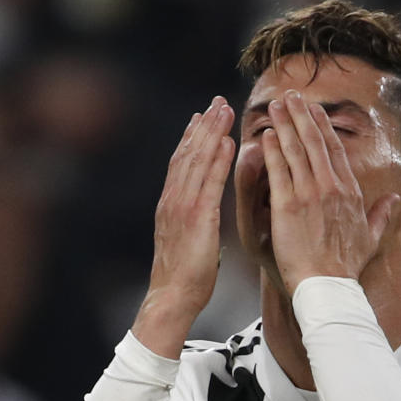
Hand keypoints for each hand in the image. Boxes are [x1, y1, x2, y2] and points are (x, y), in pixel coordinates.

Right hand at [132, 96, 235, 356]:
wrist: (172, 298)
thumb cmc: (184, 277)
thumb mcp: (189, 240)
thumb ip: (194, 218)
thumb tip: (203, 208)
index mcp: (171, 204)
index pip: (182, 163)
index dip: (192, 138)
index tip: (202, 117)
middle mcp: (173, 199)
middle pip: (187, 153)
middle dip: (202, 126)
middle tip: (216, 102)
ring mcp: (182, 206)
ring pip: (196, 161)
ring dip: (211, 133)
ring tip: (223, 110)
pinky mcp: (196, 218)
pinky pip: (209, 182)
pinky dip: (218, 159)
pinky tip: (228, 142)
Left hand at [262, 90, 398, 295]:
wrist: (328, 285)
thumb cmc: (346, 267)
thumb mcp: (371, 239)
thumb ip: (381, 215)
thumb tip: (396, 199)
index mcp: (350, 193)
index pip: (336, 151)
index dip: (324, 128)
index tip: (314, 111)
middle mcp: (331, 187)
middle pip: (316, 142)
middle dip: (302, 115)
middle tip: (291, 96)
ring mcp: (309, 194)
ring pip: (296, 150)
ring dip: (285, 124)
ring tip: (276, 106)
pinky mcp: (287, 205)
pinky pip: (278, 170)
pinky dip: (271, 150)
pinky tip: (265, 135)